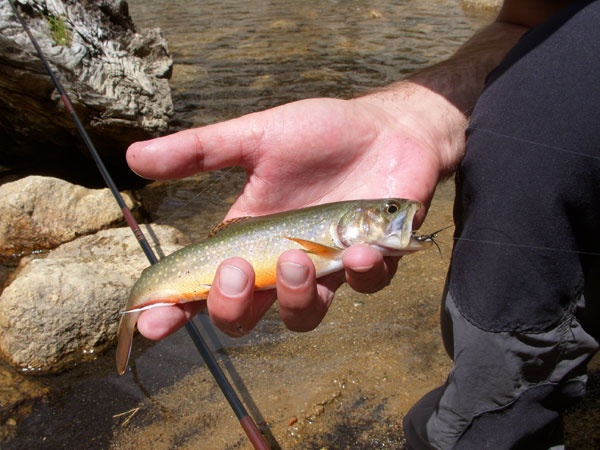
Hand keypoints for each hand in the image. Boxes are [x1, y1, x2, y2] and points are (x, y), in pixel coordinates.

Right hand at [127, 86, 465, 338]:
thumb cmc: (320, 134)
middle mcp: (282, 262)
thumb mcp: (257, 137)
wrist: (387, 128)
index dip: (175, 311)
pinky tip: (362, 248)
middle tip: (236, 269)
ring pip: (303, 316)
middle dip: (232, 305)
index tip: (154, 320)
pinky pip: (365, 287)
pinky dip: (363, 273)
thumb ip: (201, 151)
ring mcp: (328, 268)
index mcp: (248, 238)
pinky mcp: (372, 264)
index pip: (202, 286)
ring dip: (295, 296)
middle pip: (244, 316)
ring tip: (298, 257)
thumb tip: (133, 156)